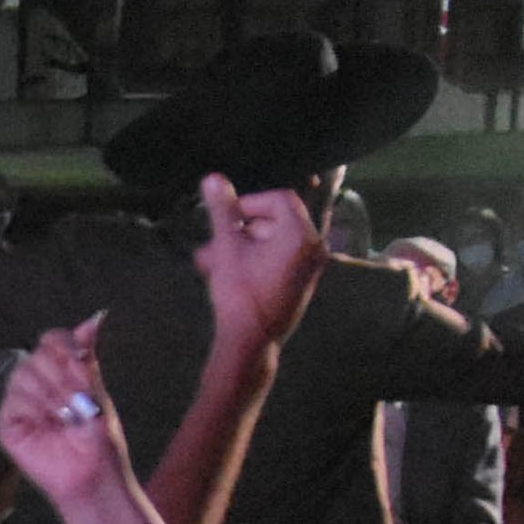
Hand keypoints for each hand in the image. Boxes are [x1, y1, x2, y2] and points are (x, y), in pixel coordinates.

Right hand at [0, 321, 131, 509]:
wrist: (92, 474)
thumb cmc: (98, 439)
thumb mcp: (97, 392)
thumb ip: (87, 357)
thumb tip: (95, 318)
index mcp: (60, 372)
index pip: (52, 340)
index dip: (64, 345)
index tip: (81, 363)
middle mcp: (38, 383)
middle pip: (37, 355)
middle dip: (62, 377)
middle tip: (77, 404)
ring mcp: (20, 403)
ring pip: (23, 376)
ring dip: (50, 396)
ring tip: (66, 419)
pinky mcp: (8, 424)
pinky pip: (13, 402)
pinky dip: (33, 412)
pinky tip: (47, 427)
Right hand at [192, 174, 328, 355]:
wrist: (250, 344)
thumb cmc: (240, 293)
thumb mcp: (227, 247)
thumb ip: (222, 211)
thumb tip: (213, 178)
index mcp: (302, 234)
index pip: (279, 199)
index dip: (249, 202)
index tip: (227, 216)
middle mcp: (314, 249)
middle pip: (276, 222)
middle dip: (240, 230)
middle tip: (214, 241)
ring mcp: (310, 269)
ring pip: (272, 244)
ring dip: (241, 247)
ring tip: (209, 261)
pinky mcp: (301, 285)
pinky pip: (279, 262)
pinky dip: (255, 261)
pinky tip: (225, 273)